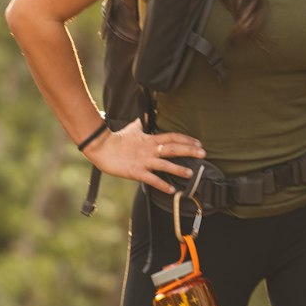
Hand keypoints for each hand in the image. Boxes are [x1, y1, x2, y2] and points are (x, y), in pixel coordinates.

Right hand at [86, 124, 205, 193]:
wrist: (101, 147)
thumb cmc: (117, 139)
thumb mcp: (133, 128)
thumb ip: (143, 123)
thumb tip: (148, 115)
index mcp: (150, 139)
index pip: (172, 137)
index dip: (186, 139)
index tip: (198, 142)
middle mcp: (150, 150)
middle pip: (173, 149)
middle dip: (189, 151)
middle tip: (203, 154)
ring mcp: (144, 161)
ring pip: (165, 165)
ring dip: (179, 169)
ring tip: (191, 173)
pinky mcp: (136, 172)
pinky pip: (152, 179)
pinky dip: (162, 185)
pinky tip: (171, 190)